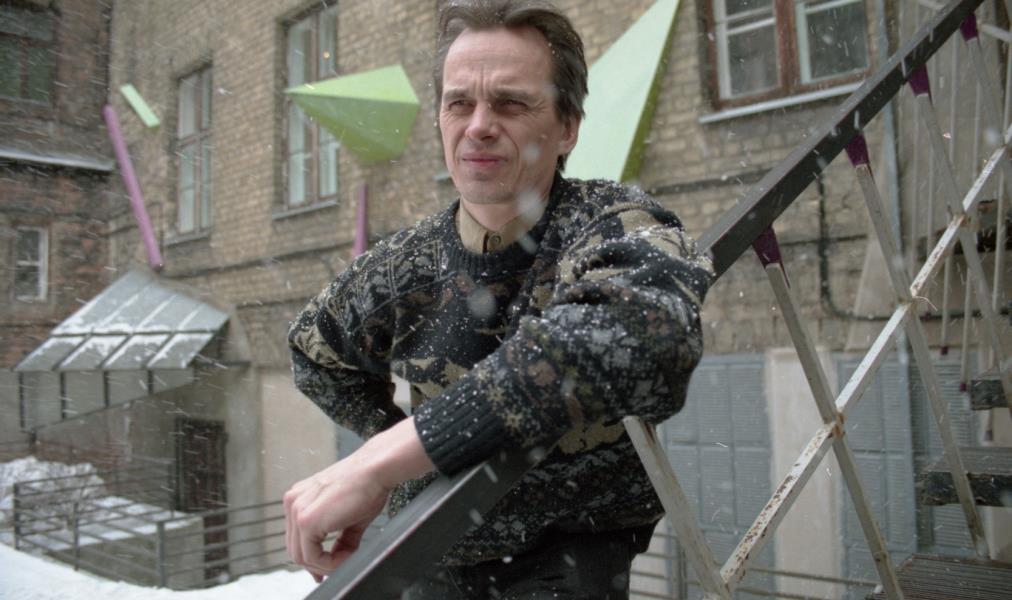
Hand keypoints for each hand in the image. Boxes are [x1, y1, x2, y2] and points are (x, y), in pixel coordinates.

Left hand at [284, 456, 388, 580]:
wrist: (376, 470)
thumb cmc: (366, 484)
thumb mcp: (349, 517)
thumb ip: (340, 540)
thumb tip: (338, 559)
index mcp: (300, 498)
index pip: (297, 538)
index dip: (312, 558)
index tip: (326, 568)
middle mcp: (293, 502)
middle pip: (296, 549)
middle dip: (319, 564)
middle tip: (338, 568)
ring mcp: (297, 511)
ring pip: (301, 556)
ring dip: (326, 565)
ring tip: (347, 559)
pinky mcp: (306, 520)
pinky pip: (311, 556)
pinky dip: (329, 563)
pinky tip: (345, 556)